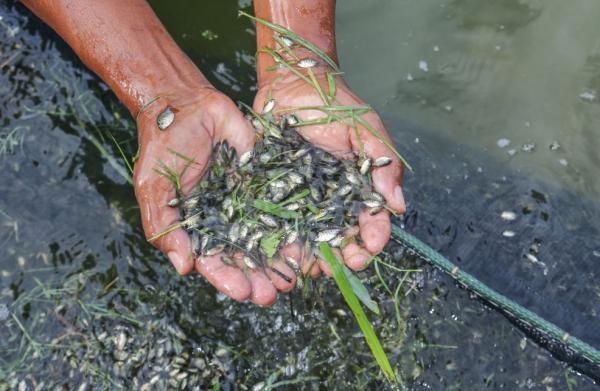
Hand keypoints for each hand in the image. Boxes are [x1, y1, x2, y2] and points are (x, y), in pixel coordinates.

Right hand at [134, 88, 295, 304]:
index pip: (213, 262)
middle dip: (258, 278)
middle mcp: (226, 220)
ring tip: (294, 278)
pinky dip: (295, 224)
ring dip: (279, 260)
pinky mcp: (266, 182)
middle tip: (273, 294)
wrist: (185, 106)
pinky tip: (307, 241)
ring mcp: (247, 202)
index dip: (227, 279)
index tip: (242, 293)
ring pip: (268, 237)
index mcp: (198, 228)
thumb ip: (165, 227)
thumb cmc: (163, 148)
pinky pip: (283, 205)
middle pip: (245, 257)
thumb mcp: (154, 188)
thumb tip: (183, 267)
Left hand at [253, 70, 405, 276]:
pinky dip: (277, 239)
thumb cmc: (336, 105)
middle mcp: (332, 199)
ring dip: (307, 256)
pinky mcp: (275, 191)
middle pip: (338, 237)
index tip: (366, 252)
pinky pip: (277, 219)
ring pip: (308, 235)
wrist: (294, 83)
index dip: (371, 241)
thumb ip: (383, 166)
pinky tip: (276, 253)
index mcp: (358, 187)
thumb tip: (398, 207)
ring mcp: (302, 197)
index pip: (370, 222)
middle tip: (332, 270)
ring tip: (303, 270)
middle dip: (337, 258)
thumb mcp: (367, 130)